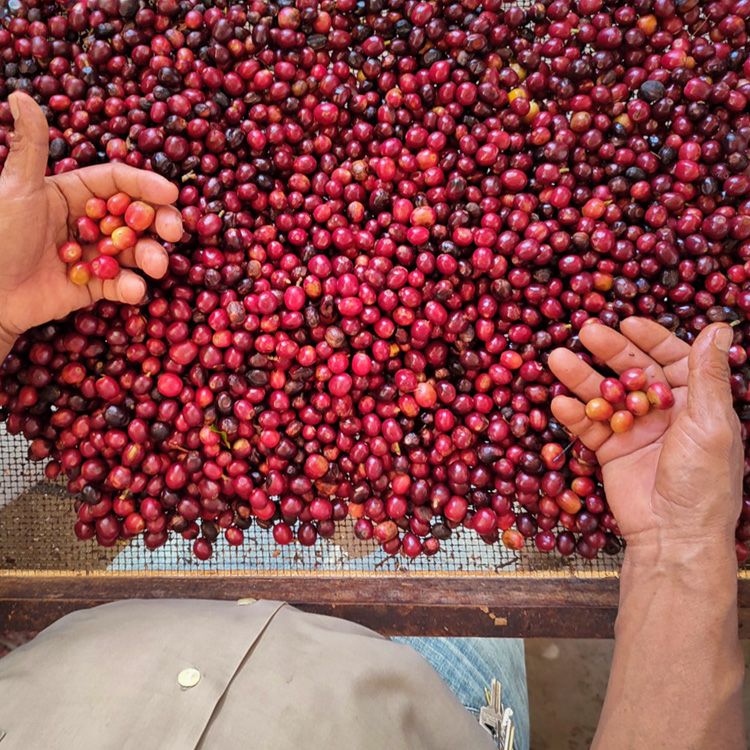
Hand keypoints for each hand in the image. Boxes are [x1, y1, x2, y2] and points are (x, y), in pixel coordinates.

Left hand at [0, 91, 182, 347]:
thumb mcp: (15, 188)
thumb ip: (30, 146)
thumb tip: (20, 95)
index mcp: (71, 193)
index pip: (116, 182)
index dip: (145, 184)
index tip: (170, 193)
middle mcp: (86, 222)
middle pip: (135, 216)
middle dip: (159, 222)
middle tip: (173, 231)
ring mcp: (92, 254)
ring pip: (133, 251)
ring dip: (150, 256)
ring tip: (155, 266)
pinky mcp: (93, 285)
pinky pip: (120, 284)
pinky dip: (131, 287)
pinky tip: (133, 289)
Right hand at [548, 318, 741, 560]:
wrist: (673, 535)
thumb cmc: (702, 480)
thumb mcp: (711, 422)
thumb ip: (708, 375)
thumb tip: (719, 327)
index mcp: (695, 402)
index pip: (671, 358)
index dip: (650, 339)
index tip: (626, 322)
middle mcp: (664, 412)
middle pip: (632, 371)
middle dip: (609, 351)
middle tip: (584, 331)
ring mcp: (635, 431)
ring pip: (604, 395)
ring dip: (581, 377)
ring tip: (557, 359)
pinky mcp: (610, 451)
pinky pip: (589, 427)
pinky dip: (574, 415)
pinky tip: (559, 403)